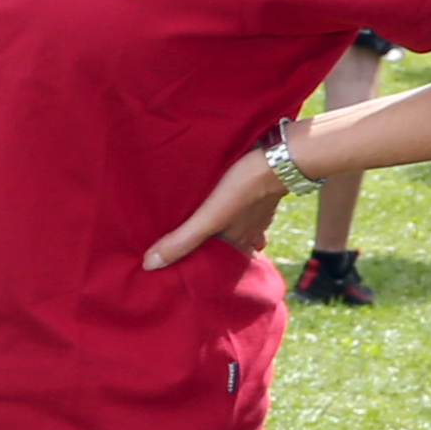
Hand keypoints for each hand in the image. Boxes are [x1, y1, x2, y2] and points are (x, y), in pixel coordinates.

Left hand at [141, 148, 291, 269]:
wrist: (280, 157)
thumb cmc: (243, 188)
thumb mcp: (209, 218)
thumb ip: (182, 240)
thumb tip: (150, 265)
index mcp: (242, 242)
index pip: (227, 265)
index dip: (211, 269)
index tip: (192, 273)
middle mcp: (253, 231)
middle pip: (233, 247)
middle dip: (216, 250)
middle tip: (193, 250)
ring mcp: (260, 212)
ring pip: (239, 227)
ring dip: (224, 229)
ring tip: (202, 227)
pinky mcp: (260, 191)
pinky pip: (245, 206)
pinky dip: (233, 209)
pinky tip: (222, 200)